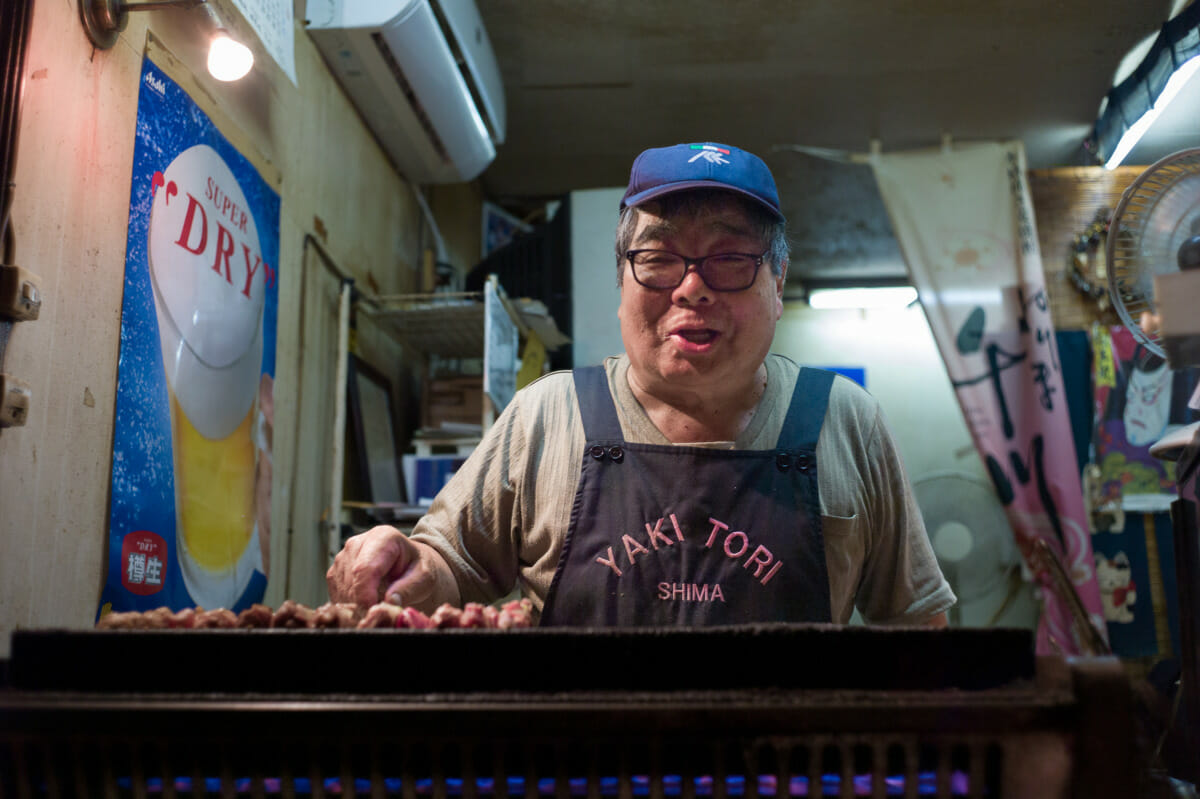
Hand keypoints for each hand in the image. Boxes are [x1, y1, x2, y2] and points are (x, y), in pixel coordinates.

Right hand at [326, 525, 440, 608]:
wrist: (408, 563)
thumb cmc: (416, 567)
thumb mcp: (424, 577)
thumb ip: (409, 588)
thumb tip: (391, 601)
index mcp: (382, 537)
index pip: (365, 568)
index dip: (366, 594)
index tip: (373, 610)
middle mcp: (358, 543)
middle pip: (351, 580)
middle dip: (362, 602)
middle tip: (379, 613)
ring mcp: (343, 556)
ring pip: (341, 588)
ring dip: (356, 604)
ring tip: (376, 607)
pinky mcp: (336, 571)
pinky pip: (336, 593)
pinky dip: (348, 604)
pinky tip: (365, 604)